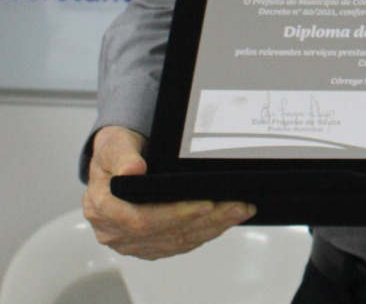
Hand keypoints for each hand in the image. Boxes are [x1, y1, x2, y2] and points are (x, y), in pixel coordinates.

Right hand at [81, 125, 255, 258]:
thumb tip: (132, 170)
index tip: (205, 203)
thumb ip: (122, 156)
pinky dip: (205, 233)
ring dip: (212, 228)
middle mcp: (113, 230)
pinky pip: (179, 244)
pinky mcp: (147, 245)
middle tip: (236, 206)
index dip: (175, 214)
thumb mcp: (114, 144)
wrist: (118, 159)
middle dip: (204, 220)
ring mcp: (130, 241)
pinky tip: (225, 221)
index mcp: (102, 206)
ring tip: (239, 211)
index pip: (141, 219)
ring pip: (176, 241)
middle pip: (164, 233)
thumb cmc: (117, 151)